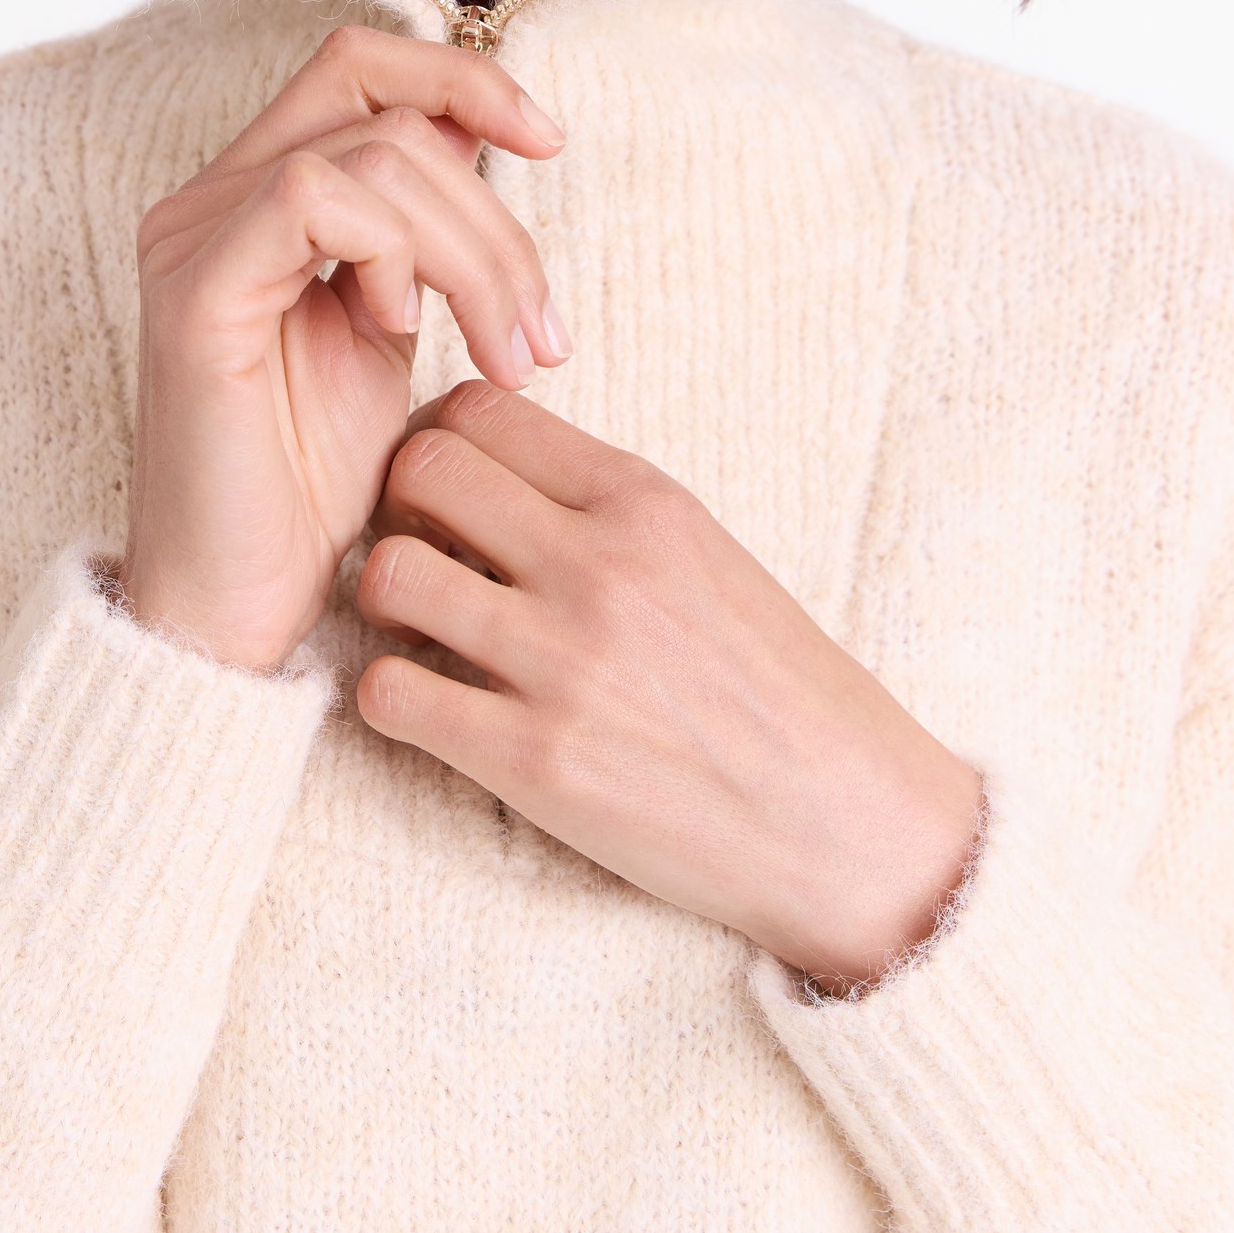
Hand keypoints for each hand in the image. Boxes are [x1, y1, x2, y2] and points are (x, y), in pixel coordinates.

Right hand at [120, 27, 569, 671]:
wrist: (240, 605)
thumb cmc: (312, 484)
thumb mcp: (390, 331)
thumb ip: (423, 234)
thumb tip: (491, 131)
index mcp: (253, 197)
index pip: (361, 66)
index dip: (465, 79)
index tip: (550, 144)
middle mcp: (209, 199)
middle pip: (380, 101)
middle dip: (495, 211)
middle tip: (542, 332)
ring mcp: (194, 237)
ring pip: (373, 153)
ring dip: (475, 252)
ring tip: (504, 356)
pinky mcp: (196, 290)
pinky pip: (311, 197)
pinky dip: (392, 251)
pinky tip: (400, 329)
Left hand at [354, 383, 984, 989]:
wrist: (850, 822)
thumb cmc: (776, 687)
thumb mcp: (706, 553)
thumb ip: (603, 508)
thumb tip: (488, 475)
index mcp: (644, 501)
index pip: (476, 410)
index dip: (439, 445)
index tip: (451, 494)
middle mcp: (598, 565)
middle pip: (418, 470)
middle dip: (396, 508)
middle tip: (423, 555)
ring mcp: (562, 662)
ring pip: (387, 575)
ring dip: (383, 604)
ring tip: (423, 635)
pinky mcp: (534, 761)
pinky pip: (391, 694)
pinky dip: (390, 698)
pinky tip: (435, 709)